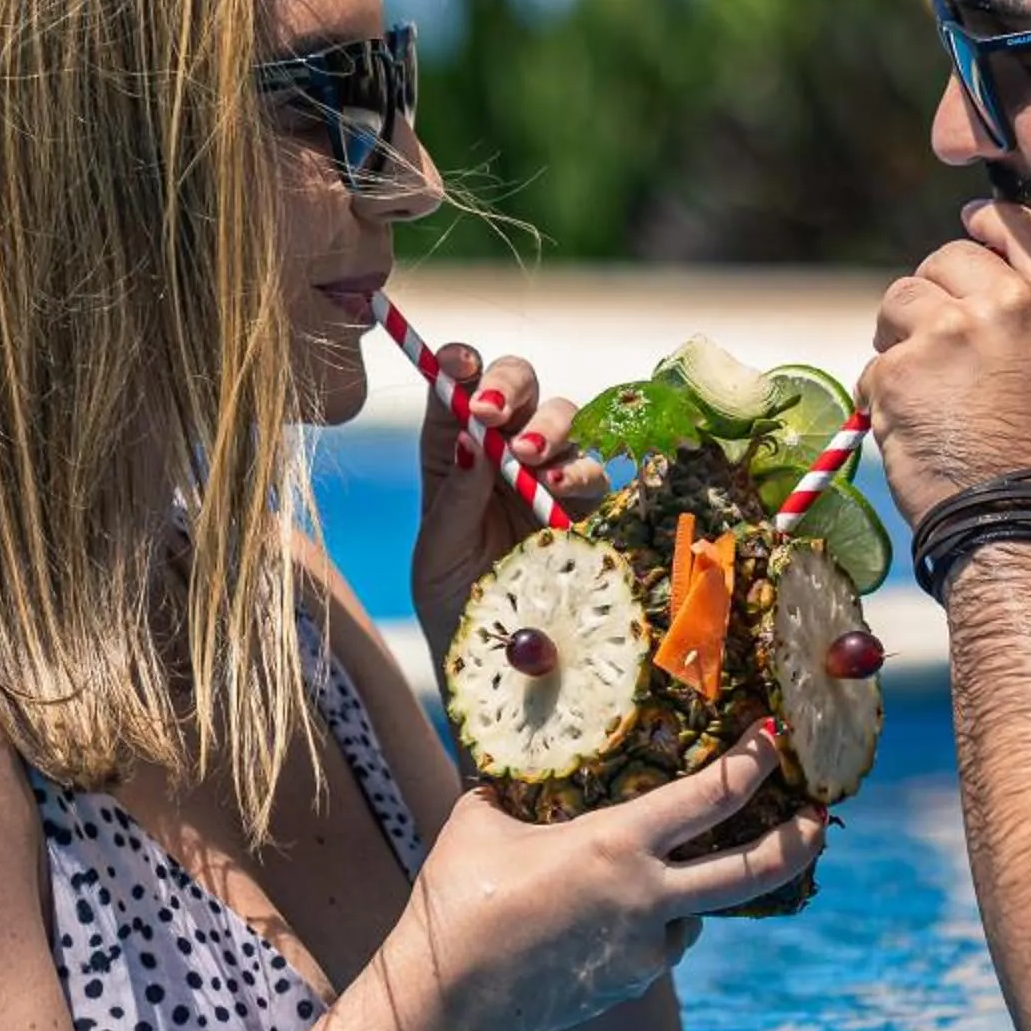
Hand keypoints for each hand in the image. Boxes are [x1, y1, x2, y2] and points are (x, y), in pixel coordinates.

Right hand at [398, 726, 824, 1030]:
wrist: (446, 1003)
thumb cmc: (456, 900)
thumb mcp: (481, 822)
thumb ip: (513, 789)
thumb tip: (515, 763)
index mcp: (617, 845)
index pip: (711, 796)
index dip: (751, 762)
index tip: (772, 737)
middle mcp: (647, 898)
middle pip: (754, 870)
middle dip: (798, 841)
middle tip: (820, 819)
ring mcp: (645, 949)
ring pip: (697, 911)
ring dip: (690, 891)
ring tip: (646, 876)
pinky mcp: (632, 984)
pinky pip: (661, 944)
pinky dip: (653, 924)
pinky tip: (607, 919)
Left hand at [411, 343, 610, 661]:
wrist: (498, 667)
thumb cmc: (453, 608)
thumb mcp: (437, 556)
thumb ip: (454, 499)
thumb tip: (472, 440)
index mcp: (452, 455)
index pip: (455, 389)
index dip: (457, 364)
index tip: (457, 363)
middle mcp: (502, 453)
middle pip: (515, 386)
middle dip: (508, 386)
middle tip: (491, 413)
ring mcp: (548, 475)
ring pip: (561, 416)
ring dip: (546, 427)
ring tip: (528, 458)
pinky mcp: (586, 506)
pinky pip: (593, 470)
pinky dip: (578, 469)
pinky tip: (557, 488)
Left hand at [860, 201, 1030, 525]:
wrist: (1023, 524)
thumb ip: (1028, 311)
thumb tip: (971, 268)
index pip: (1016, 224)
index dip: (985, 226)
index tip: (970, 226)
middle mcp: (1010, 302)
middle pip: (945, 259)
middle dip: (933, 295)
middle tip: (940, 348)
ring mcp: (952, 332)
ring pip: (900, 300)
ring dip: (900, 338)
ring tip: (927, 391)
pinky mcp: (901, 369)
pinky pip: (875, 364)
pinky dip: (884, 395)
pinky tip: (915, 429)